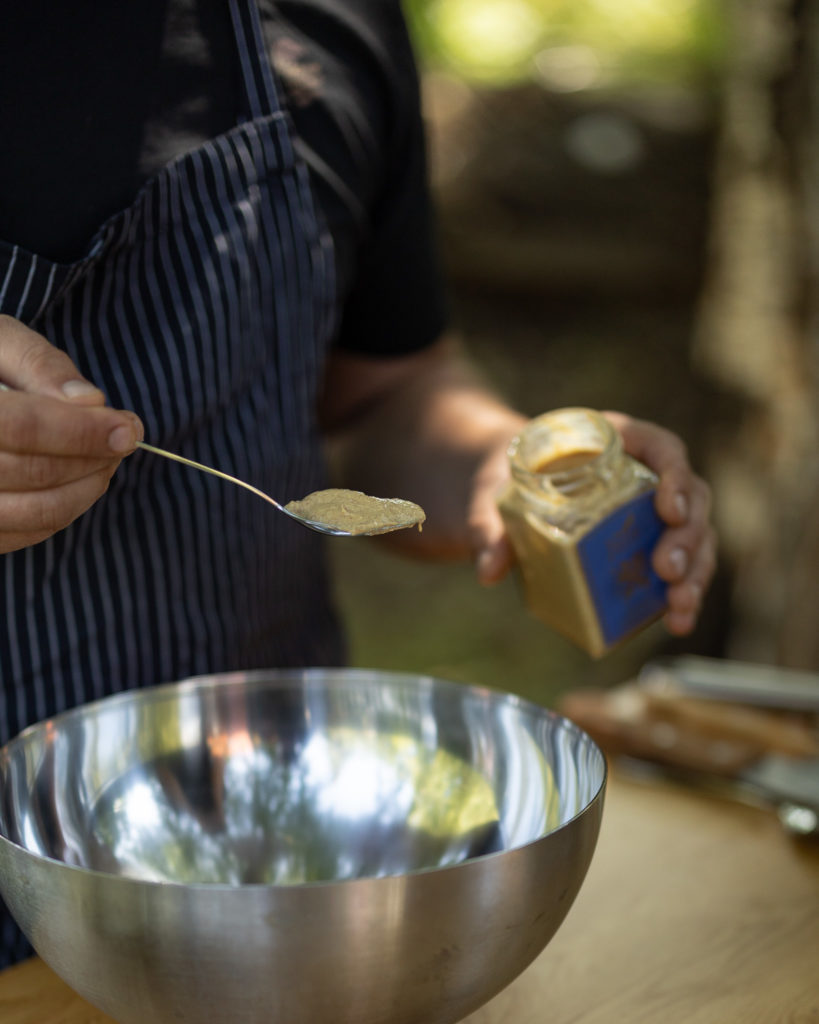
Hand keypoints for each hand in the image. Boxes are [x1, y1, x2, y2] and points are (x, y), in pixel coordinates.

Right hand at [0, 315, 143, 552]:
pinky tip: (80, 478)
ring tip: (107, 457)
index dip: (80, 429)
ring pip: (37, 511)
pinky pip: (28, 533)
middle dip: (94, 456)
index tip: (129, 428)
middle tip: (126, 438)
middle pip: (34, 472)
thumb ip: (40, 364)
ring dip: (88, 487)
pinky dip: (66, 508)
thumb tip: (90, 402)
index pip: (21, 427)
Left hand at [469, 410, 715, 638]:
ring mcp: (653, 512)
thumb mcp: (493, 496)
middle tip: (666, 571)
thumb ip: (488, 525)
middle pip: (689, 497)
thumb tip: (489, 570)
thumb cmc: (508, 484)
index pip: (660, 448)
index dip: (674, 476)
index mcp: (614, 441)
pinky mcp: (650, 546)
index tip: (668, 509)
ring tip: (679, 606)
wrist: (512, 498)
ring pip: (695, 535)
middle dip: (686, 536)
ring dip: (694, 572)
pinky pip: (681, 567)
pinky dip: (684, 594)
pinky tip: (678, 621)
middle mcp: (645, 473)